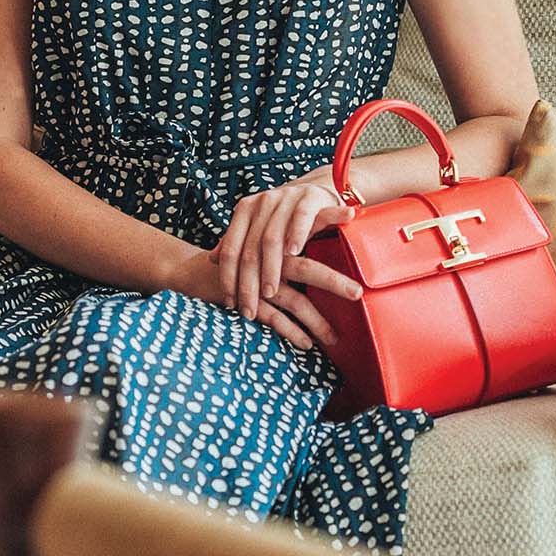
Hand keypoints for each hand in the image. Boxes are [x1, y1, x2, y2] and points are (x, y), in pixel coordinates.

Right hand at [164, 225, 362, 353]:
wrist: (197, 273)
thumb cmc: (241, 259)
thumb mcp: (265, 244)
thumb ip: (292, 241)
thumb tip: (329, 242)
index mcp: (276, 237)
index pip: (307, 222)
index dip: (329, 216)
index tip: (354, 212)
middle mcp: (269, 256)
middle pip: (306, 268)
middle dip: (334, 282)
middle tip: (358, 293)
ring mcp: (258, 280)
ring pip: (294, 299)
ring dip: (317, 321)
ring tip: (335, 337)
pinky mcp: (247, 301)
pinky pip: (274, 319)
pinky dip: (291, 332)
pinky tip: (307, 344)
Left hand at [211, 175, 358, 324]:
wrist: (318, 192)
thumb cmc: (286, 218)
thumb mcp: (260, 228)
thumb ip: (238, 242)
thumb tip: (211, 260)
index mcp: (245, 210)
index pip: (230, 248)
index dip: (228, 278)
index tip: (230, 304)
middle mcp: (262, 203)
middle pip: (249, 248)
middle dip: (248, 283)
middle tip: (249, 310)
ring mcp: (285, 198)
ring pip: (271, 237)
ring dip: (270, 268)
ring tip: (270, 292)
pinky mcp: (309, 197)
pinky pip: (300, 217)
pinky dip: (296, 235)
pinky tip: (294, 255)